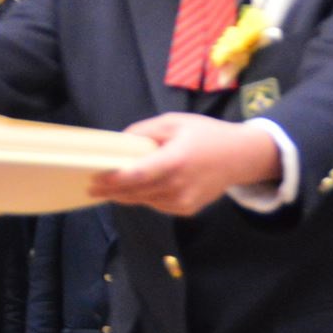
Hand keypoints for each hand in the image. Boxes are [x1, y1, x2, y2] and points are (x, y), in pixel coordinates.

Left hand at [88, 114, 281, 216]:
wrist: (240, 157)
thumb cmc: (205, 135)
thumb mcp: (174, 123)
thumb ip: (145, 132)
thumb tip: (119, 142)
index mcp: (175, 161)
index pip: (137, 175)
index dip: (113, 179)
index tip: (94, 177)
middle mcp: (178, 185)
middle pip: (135, 193)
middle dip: (111, 191)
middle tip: (92, 187)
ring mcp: (183, 201)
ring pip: (144, 201)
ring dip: (125, 195)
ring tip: (107, 188)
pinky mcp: (187, 209)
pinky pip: (157, 204)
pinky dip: (145, 197)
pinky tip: (136, 189)